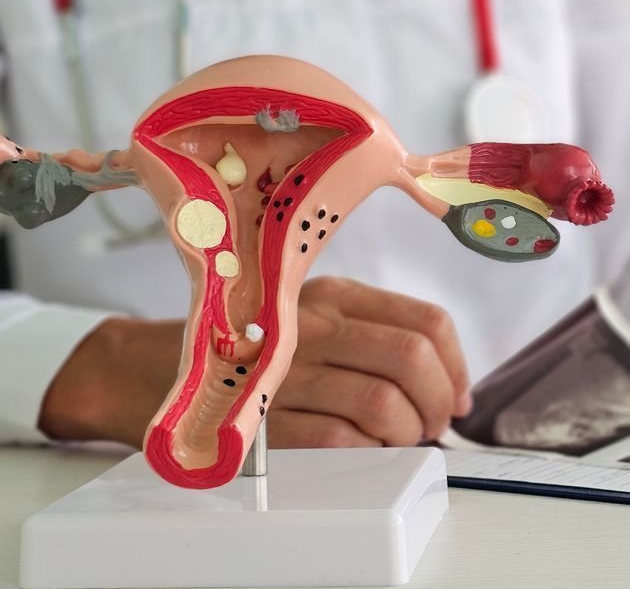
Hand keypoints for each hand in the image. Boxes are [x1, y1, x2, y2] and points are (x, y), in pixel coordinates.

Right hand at [38, 277, 470, 448]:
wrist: (154, 366)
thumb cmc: (249, 345)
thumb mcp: (309, 317)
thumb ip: (370, 334)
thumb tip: (445, 381)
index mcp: (334, 295)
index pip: (425, 319)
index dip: (457, 364)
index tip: (457, 396)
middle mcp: (313, 324)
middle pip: (410, 356)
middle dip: (439, 401)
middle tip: (433, 424)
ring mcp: (286, 369)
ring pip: (381, 401)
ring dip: (406, 432)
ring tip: (397, 441)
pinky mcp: (262, 415)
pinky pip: (339, 439)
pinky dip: (366, 452)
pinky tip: (361, 452)